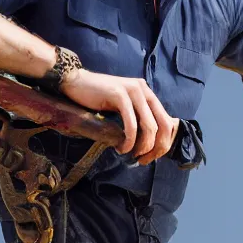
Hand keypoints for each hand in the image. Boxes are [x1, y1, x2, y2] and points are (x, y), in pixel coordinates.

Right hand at [61, 68, 178, 160]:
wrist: (76, 82)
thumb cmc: (97, 98)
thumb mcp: (123, 107)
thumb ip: (136, 117)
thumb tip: (147, 142)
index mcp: (147, 93)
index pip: (167, 121)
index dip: (163, 143)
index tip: (151, 157)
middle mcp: (144, 90)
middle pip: (162, 125)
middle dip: (156, 148)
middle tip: (143, 160)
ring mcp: (133, 91)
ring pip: (149, 126)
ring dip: (142, 146)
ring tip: (131, 154)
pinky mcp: (120, 95)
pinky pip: (131, 124)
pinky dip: (129, 140)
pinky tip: (122, 147)